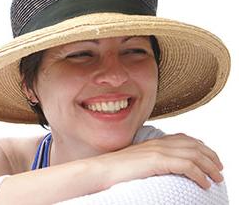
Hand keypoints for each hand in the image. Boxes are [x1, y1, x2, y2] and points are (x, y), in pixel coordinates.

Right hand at [96, 133, 223, 189]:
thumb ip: (153, 159)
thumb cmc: (119, 168)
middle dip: (210, 156)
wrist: (104, 169)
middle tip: (219, 169)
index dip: (201, 147)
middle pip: (193, 144)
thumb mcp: (139, 160)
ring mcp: (158, 150)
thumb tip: (165, 167)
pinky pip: (186, 166)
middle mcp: (159, 142)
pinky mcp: (157, 161)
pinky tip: (204, 184)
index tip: (210, 158)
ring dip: (209, 167)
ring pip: (193, 154)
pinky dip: (199, 175)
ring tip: (217, 178)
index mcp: (155, 141)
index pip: (184, 138)